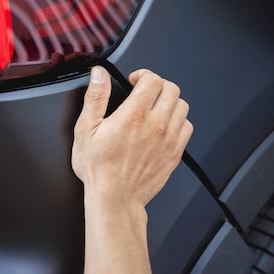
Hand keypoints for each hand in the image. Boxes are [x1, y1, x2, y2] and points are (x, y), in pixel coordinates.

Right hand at [71, 66, 191, 273]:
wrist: (115, 199)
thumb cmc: (98, 168)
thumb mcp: (85, 129)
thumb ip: (95, 97)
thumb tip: (99, 75)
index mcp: (133, 116)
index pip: (153, 80)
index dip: (143, 75)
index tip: (134, 81)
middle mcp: (155, 125)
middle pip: (171, 89)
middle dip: (157, 85)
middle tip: (144, 92)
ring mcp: (168, 140)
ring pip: (182, 106)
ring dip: (169, 101)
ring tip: (154, 107)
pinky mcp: (175, 153)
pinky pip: (187, 127)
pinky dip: (177, 121)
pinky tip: (163, 125)